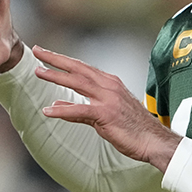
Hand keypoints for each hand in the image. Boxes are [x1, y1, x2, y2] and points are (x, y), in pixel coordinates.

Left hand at [33, 46, 181, 171]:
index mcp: (110, 83)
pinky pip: (80, 111)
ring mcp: (108, 99)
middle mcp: (109, 86)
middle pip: (78, 69)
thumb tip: (57, 103)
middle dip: (55, 59)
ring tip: (38, 72)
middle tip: (37, 50)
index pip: (83, 67)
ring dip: (56, 76)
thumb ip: (81, 107)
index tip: (46, 53)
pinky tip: (47, 111)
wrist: (154, 141)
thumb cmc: (133, 129)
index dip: (63, 60)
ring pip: (77, 83)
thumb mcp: (106, 113)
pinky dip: (62, 110)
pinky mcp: (106, 115)